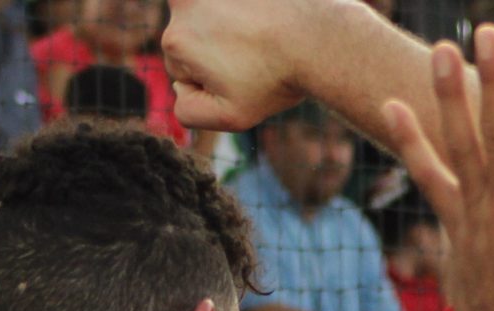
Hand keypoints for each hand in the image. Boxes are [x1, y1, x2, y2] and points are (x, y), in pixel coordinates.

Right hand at [162, 0, 332, 130]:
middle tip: (256, 61)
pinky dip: (243, 13)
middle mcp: (182, 6)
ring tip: (263, 42)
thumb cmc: (276, 80)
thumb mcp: (232, 116)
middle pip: (193, 41)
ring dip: (230, 32)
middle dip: (217, 54)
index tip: (243, 80)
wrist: (318, 40)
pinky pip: (227, 5)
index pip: (182, 72)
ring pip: (210, 20)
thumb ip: (190, 113)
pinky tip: (266, 22)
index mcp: (175, 41)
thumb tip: (180, 91)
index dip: (213, 85)